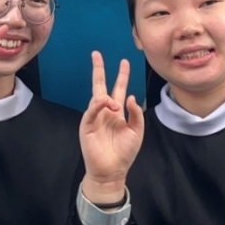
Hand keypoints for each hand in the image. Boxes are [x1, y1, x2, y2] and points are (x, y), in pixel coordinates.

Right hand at [80, 52, 143, 203]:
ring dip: (104, 95)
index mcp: (117, 112)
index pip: (118, 89)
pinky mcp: (87, 126)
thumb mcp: (137, 131)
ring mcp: (95, 117)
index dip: (122, 76)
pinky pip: (92, 111)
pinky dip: (98, 105)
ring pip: (96, 97)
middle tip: (96, 54)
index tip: (124, 62)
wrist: (113, 170)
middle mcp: (105, 112)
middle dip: (99, 70)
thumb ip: (136, 113)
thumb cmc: (124, 152)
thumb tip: (130, 96)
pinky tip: (105, 103)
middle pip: (101, 86)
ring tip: (112, 101)